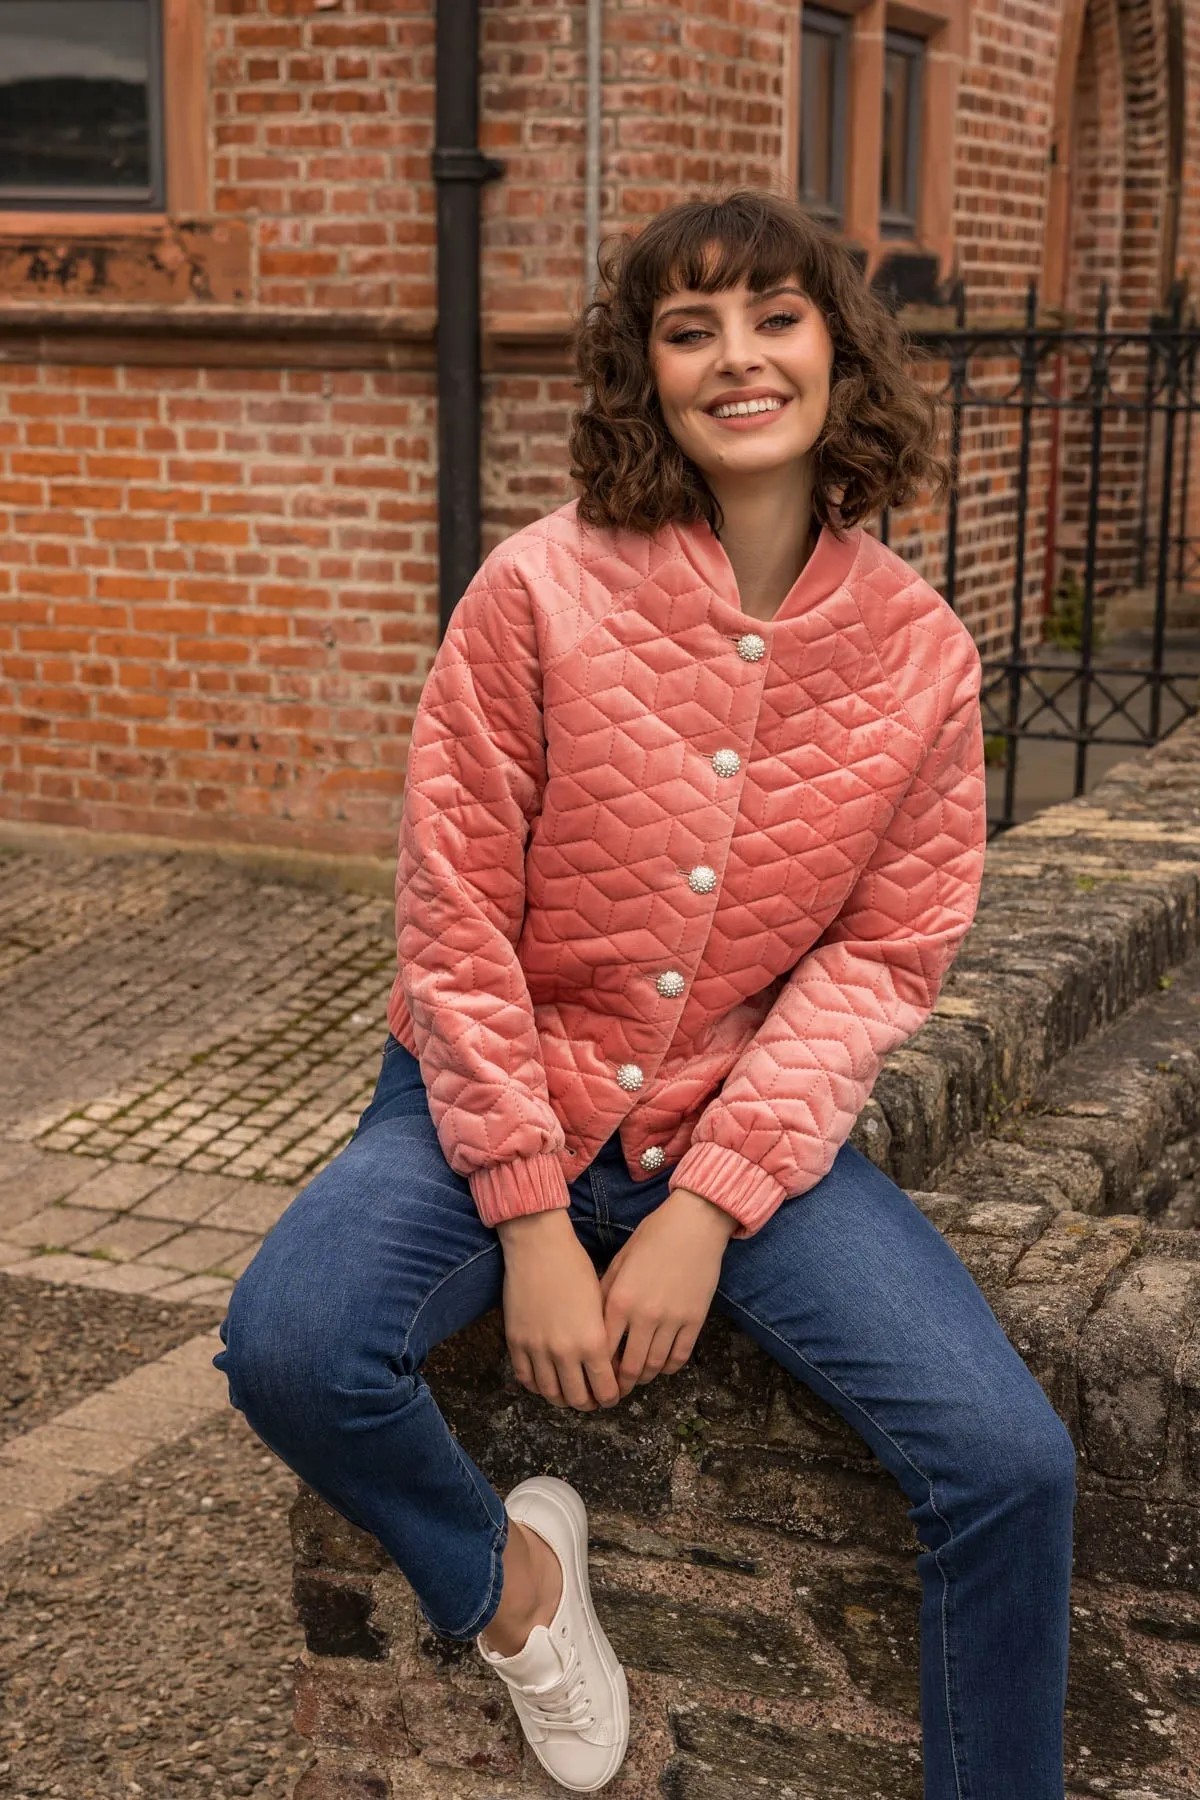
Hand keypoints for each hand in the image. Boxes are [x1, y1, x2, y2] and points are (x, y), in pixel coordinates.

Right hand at [497, 1210, 620, 1412]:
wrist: (539, 1247)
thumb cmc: (576, 1268)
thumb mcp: (601, 1303)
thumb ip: (605, 1338)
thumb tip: (611, 1365)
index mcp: (593, 1341)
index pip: (606, 1389)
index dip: (611, 1398)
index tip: (612, 1395)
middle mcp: (565, 1351)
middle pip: (578, 1399)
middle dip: (589, 1403)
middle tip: (593, 1399)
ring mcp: (537, 1349)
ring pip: (551, 1394)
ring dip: (563, 1399)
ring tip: (570, 1393)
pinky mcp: (516, 1342)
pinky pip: (526, 1379)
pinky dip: (538, 1386)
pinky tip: (546, 1380)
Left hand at [599, 1187, 735, 1398]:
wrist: (693, 1225)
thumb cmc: (652, 1238)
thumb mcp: (620, 1262)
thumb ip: (606, 1294)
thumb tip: (595, 1324)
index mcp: (619, 1299)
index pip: (603, 1348)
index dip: (599, 1368)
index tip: (596, 1376)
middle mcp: (644, 1314)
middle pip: (630, 1366)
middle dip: (622, 1384)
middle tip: (617, 1389)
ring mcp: (672, 1319)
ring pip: (655, 1365)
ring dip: (645, 1377)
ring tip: (638, 1378)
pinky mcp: (695, 1320)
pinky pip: (680, 1356)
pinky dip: (669, 1367)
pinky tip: (662, 1365)